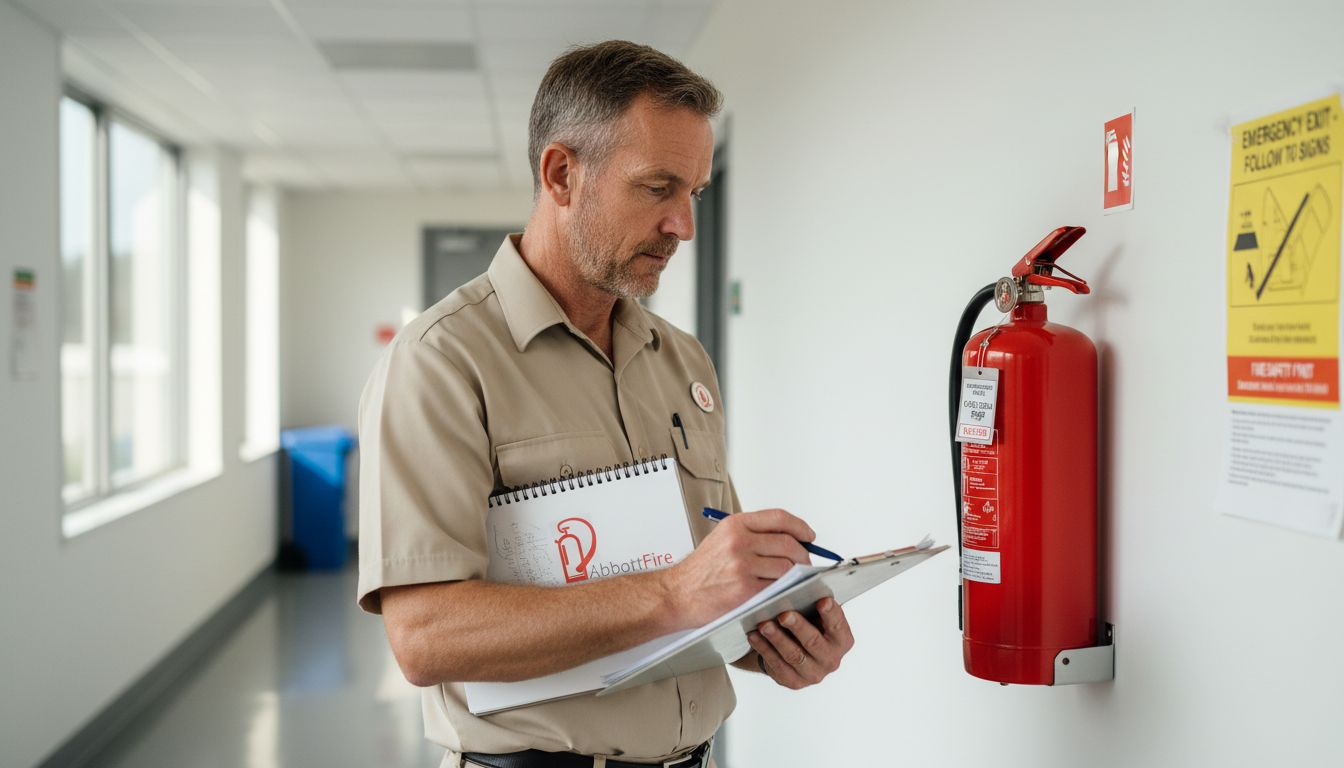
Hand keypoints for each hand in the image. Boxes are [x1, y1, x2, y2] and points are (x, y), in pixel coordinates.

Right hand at [662, 508, 814, 625]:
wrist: (677, 594)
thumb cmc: (700, 571)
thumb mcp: (722, 539)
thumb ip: (753, 535)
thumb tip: (789, 538)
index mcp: (735, 525)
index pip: (779, 518)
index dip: (800, 527)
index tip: (809, 536)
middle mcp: (739, 542)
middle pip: (789, 543)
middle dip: (803, 554)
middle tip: (805, 562)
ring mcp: (742, 566)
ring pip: (787, 566)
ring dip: (796, 575)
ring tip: (794, 579)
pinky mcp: (745, 590)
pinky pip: (778, 587)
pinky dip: (785, 590)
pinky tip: (783, 592)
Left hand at [747, 597, 853, 688]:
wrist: (794, 651)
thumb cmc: (808, 625)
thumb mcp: (815, 615)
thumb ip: (813, 604)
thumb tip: (798, 586)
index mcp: (842, 640)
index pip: (838, 626)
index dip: (831, 614)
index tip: (822, 600)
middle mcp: (831, 660)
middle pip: (814, 642)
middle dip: (798, 627)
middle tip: (784, 614)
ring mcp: (813, 674)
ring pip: (793, 655)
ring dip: (777, 638)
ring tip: (764, 624)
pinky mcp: (793, 681)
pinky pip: (777, 664)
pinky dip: (764, 648)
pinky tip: (754, 635)